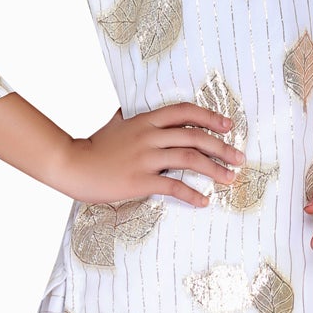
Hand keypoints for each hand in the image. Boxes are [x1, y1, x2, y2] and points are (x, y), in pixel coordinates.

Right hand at [60, 103, 245, 205]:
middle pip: (195, 137)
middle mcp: (149, 136)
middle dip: (222, 147)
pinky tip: (204, 201)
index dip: (210, 116)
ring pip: (189, 159)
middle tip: (239, 158)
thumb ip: (126, 117)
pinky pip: (173, 186)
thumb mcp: (114, 125)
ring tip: (230, 178)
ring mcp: (145, 158)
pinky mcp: (139, 180)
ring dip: (214, 169)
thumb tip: (126, 110)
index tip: (228, 126)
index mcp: (146, 120)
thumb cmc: (94, 147)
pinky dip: (191, 194)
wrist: (72, 165)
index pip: (184, 112)